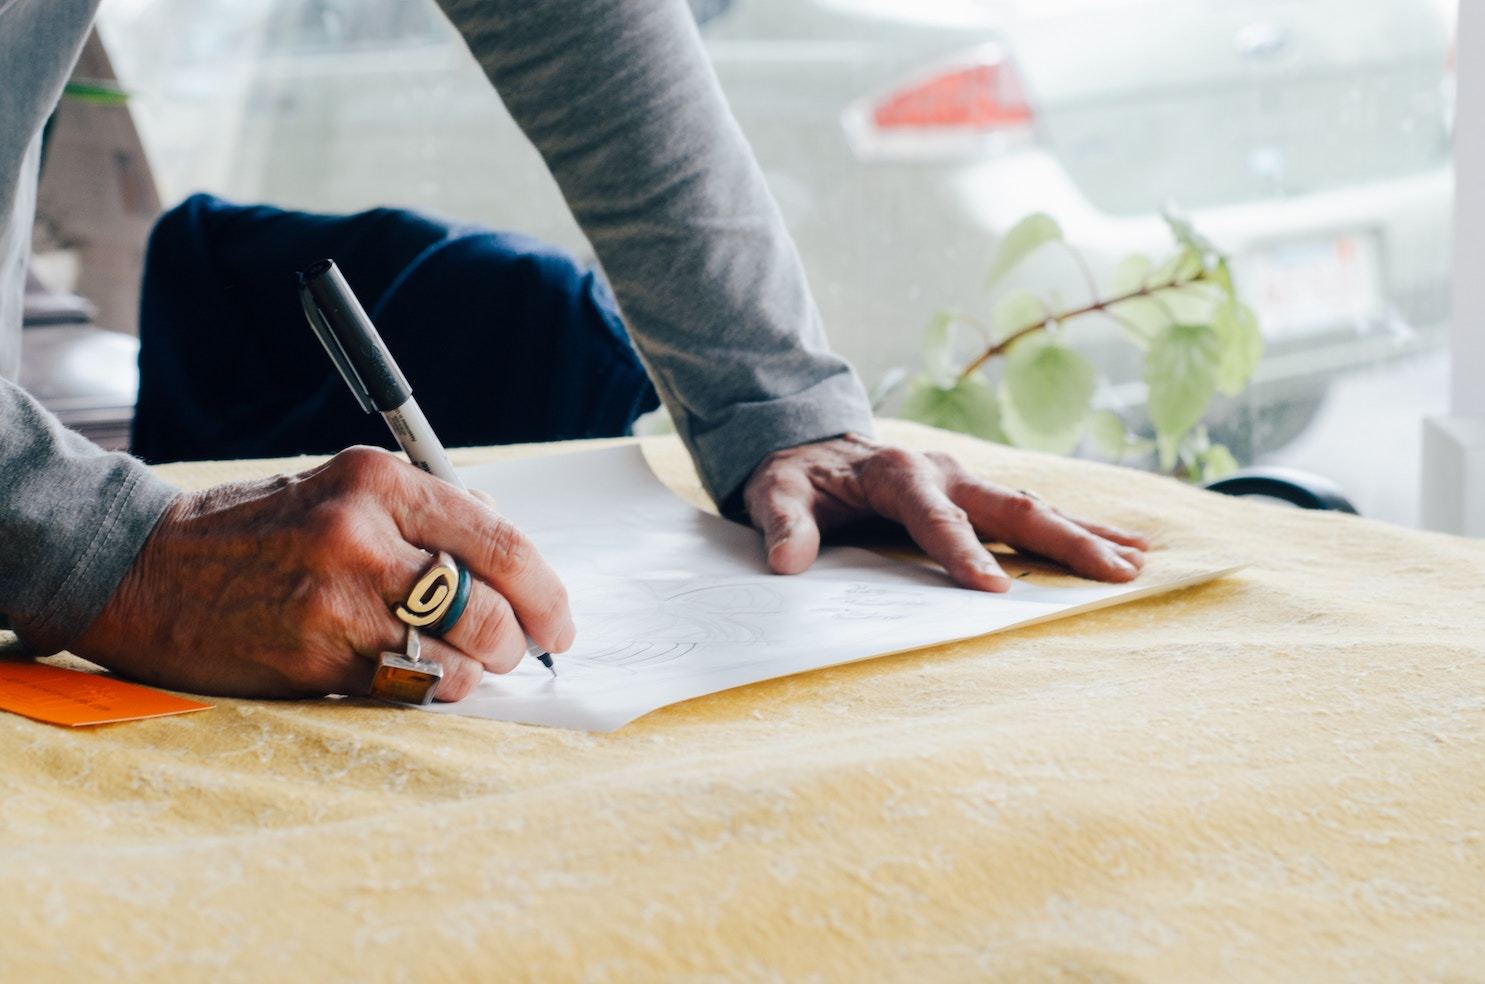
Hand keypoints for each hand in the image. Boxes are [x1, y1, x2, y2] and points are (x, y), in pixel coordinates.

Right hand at [73, 447, 573, 700]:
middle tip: (517, 648)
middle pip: (489, 606)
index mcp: (378, 481)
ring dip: (476, 670)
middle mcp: (362, 536)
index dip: (546, 590)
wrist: (146, 572)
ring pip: (457, 657)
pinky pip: (409, 688)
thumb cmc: (260, 529)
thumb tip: (509, 549)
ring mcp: (337, 602)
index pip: (499, 539)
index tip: (559, 620)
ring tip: (463, 662)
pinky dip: (431, 689)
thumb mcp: (342, 489)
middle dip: (519, 639)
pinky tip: (418, 676)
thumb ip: (428, 512)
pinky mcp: (315, 658)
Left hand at [742, 434, 1147, 590]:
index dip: (964, 553)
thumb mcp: (774, 493)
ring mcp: (964, 482)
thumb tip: (788, 563)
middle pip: (1011, 507)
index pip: (937, 519)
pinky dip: (1076, 528)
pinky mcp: (974, 494)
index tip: (995, 589)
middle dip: (1064, 540)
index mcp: (898, 473)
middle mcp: (943, 472)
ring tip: (1137, 561)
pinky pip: (1030, 512)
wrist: (808, 446)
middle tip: (1114, 571)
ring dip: (1085, 534)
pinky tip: (1121, 546)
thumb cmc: (795, 476)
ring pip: (1033, 507)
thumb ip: (782, 524)